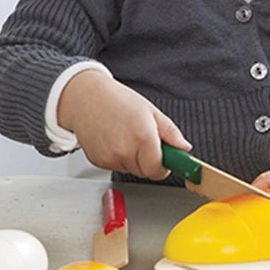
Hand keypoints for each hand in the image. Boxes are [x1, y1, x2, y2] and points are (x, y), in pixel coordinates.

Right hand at [57, 70, 189, 179]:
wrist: (85, 97)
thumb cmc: (117, 100)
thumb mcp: (150, 111)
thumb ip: (170, 133)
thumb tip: (184, 147)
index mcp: (143, 136)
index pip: (158, 170)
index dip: (164, 167)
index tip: (167, 162)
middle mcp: (126, 150)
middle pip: (145, 172)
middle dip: (149, 161)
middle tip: (144, 140)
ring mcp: (110, 157)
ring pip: (131, 169)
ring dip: (133, 159)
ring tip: (125, 136)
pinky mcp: (98, 161)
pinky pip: (116, 166)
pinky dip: (118, 158)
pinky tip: (113, 140)